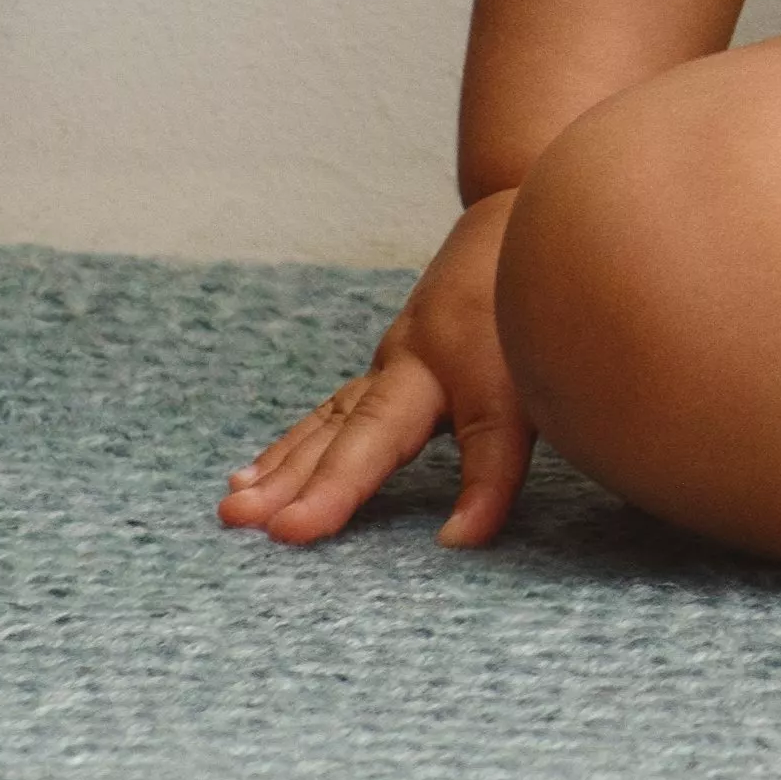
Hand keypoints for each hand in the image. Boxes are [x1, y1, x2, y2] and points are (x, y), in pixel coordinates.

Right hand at [221, 185, 532, 545]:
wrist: (505, 236)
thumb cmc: (532, 317)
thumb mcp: (544, 382)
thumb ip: (502, 466)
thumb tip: (458, 542)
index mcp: (483, 364)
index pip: (487, 434)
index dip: (479, 490)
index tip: (456, 539)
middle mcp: (421, 363)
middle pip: (373, 430)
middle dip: (326, 483)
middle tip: (274, 527)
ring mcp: (389, 366)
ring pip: (332, 423)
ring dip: (284, 471)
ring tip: (236, 510)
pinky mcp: (374, 376)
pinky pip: (322, 419)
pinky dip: (285, 453)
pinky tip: (247, 479)